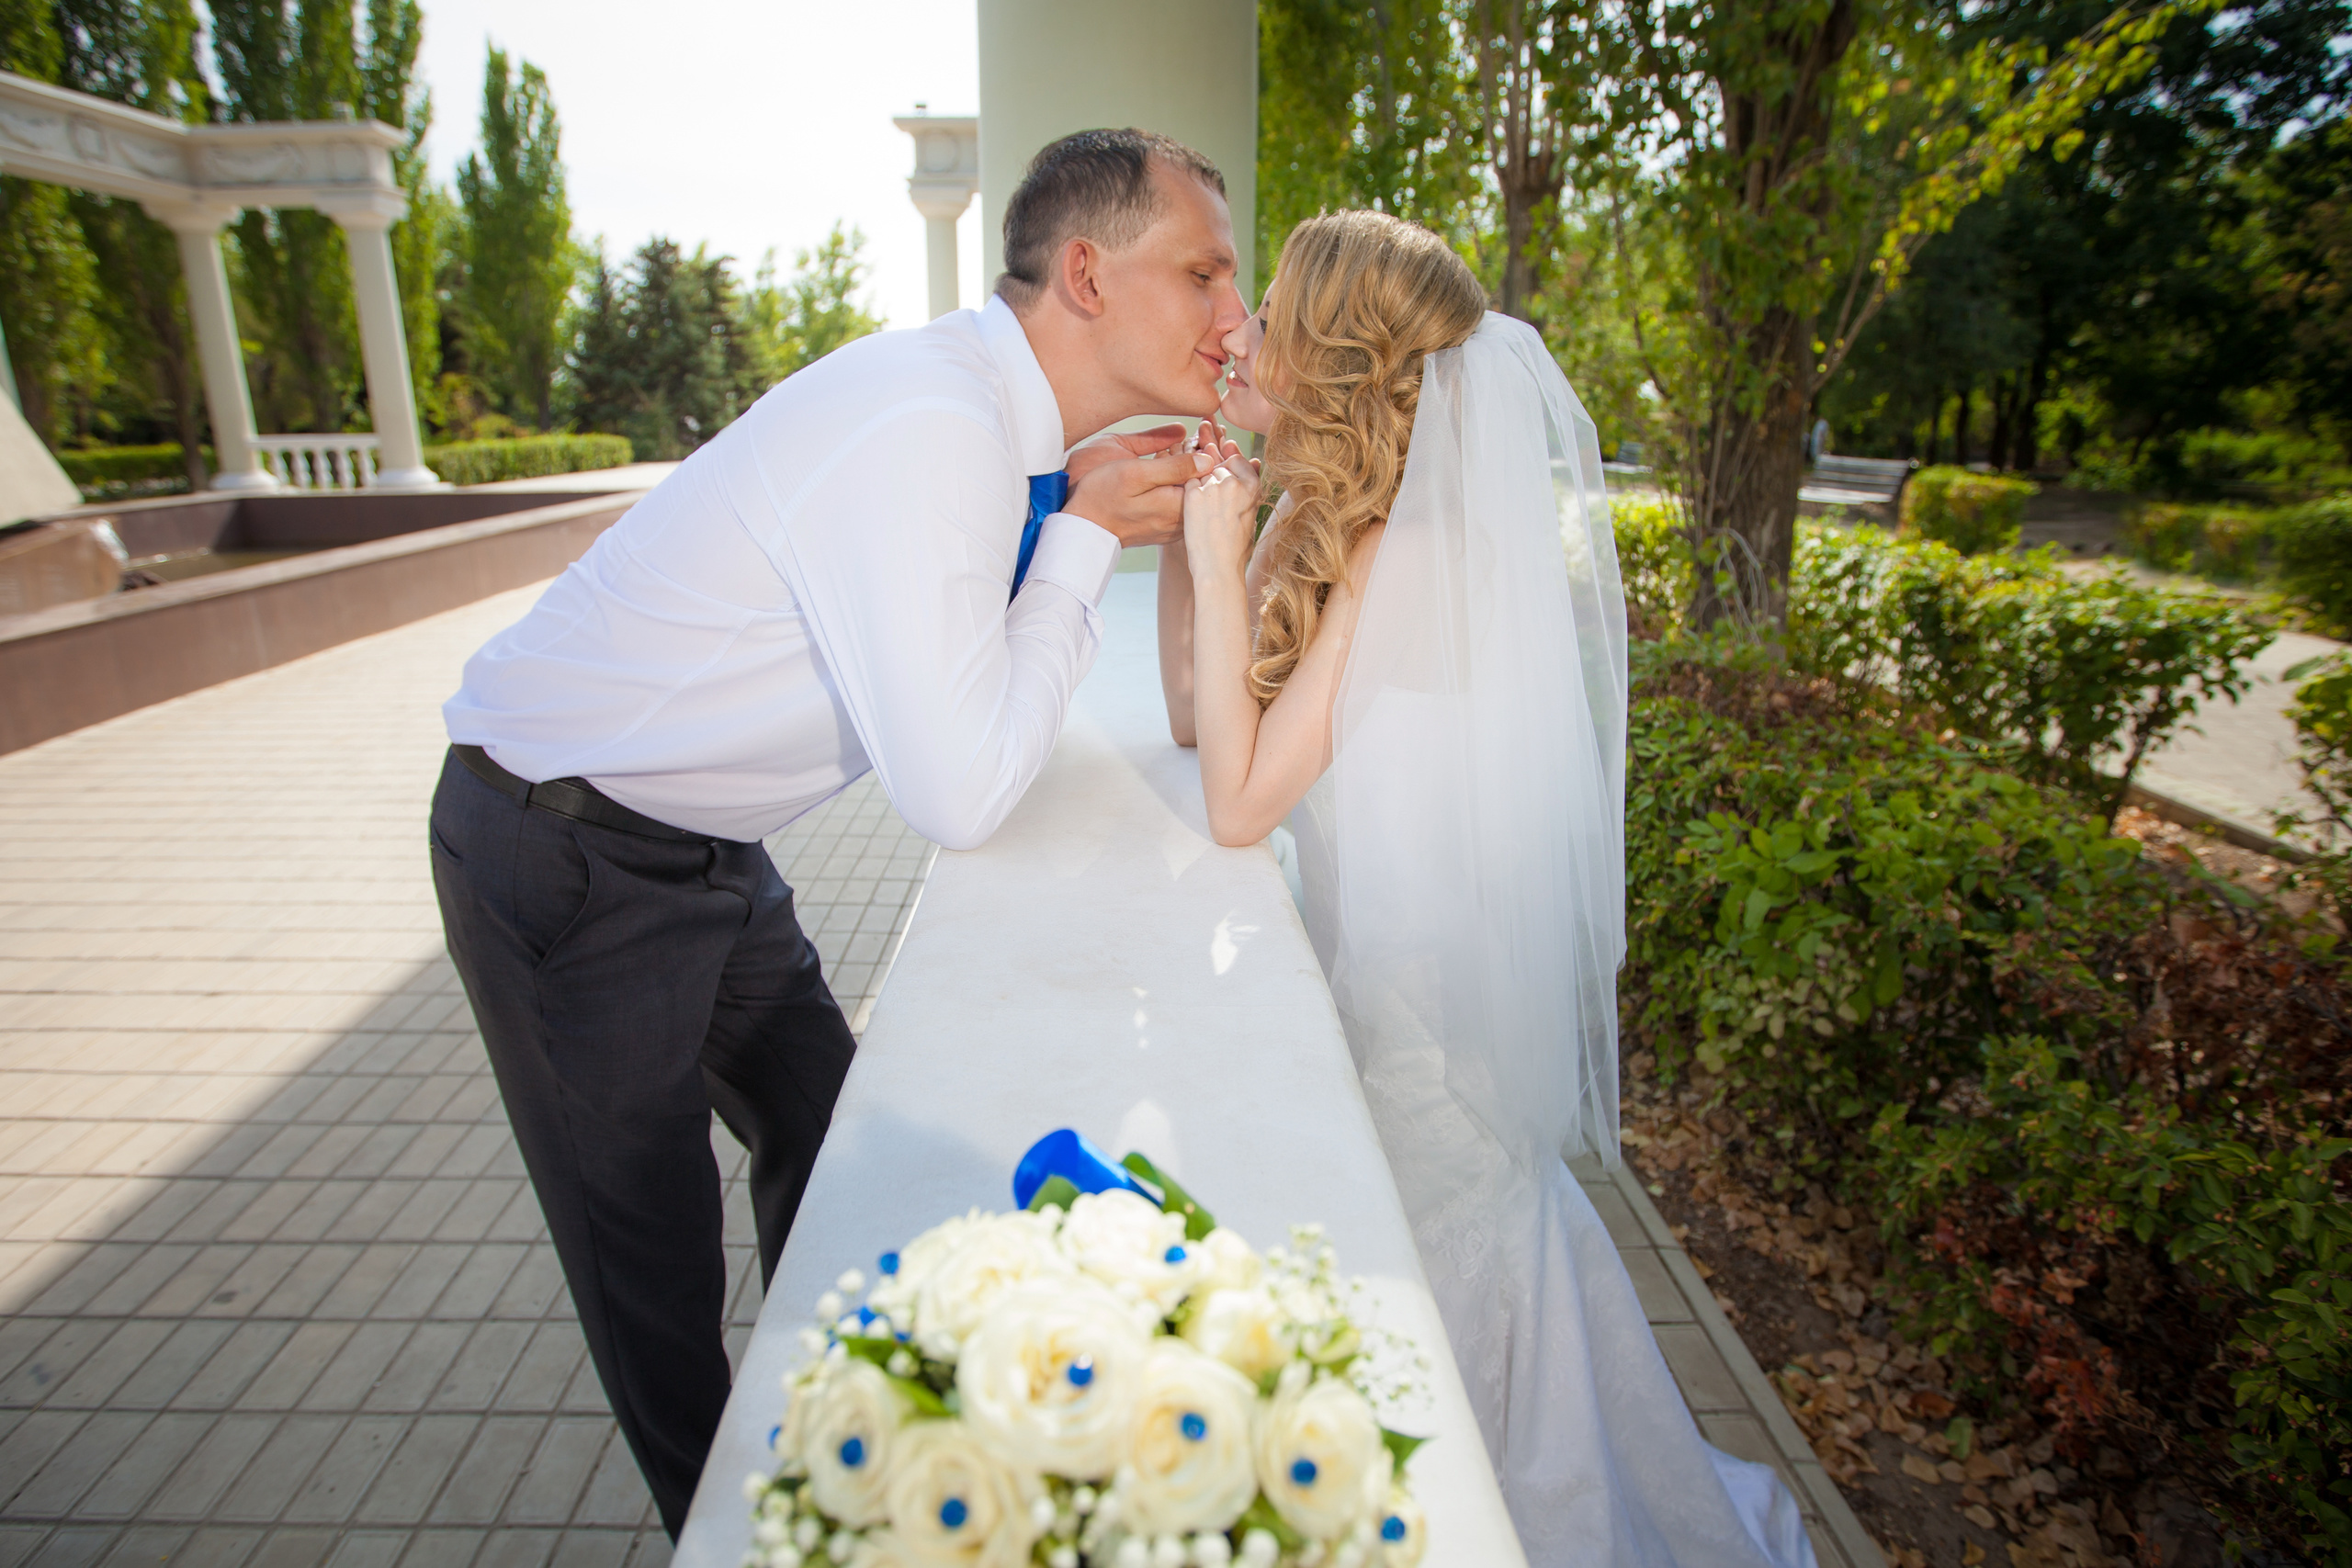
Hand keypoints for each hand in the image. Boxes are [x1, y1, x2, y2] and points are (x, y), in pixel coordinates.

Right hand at [1065, 427, 1214, 548]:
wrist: (1082, 528)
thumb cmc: (1102, 497)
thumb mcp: (1135, 474)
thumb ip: (1174, 468)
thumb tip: (1208, 459)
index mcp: (1178, 507)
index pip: (1212, 478)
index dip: (1213, 450)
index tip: (1207, 431)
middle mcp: (1181, 522)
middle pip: (1207, 486)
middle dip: (1208, 457)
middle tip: (1204, 432)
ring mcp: (1174, 528)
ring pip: (1196, 494)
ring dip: (1197, 469)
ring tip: (1192, 445)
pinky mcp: (1165, 528)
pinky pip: (1184, 502)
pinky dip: (1185, 482)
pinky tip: (1177, 466)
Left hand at [1182, 446, 1261, 578]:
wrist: (1218, 566)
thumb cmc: (1236, 545)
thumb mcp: (1252, 513)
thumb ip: (1250, 486)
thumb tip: (1254, 460)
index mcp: (1252, 486)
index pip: (1236, 460)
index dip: (1228, 470)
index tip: (1224, 486)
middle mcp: (1234, 482)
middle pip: (1217, 466)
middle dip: (1214, 479)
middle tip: (1214, 507)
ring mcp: (1213, 487)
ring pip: (1202, 473)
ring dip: (1202, 486)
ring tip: (1207, 513)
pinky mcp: (1194, 494)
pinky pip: (1189, 482)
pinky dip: (1190, 493)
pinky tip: (1196, 512)